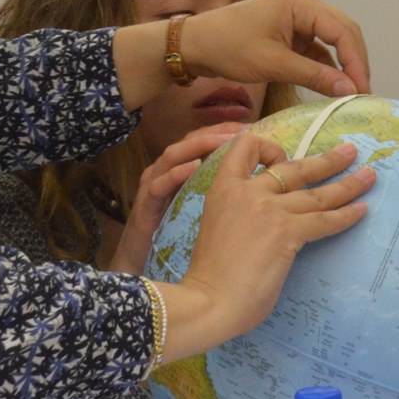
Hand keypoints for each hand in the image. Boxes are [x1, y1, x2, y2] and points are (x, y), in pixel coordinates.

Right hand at [104, 124, 244, 275]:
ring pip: (171, 156)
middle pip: (188, 142)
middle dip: (215, 133)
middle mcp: (163, 173)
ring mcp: (151, 188)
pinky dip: (174, 175)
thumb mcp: (200, 210)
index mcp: (179, 172)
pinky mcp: (144, 209)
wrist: (141, 270)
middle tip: (241, 131)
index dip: (225, 131)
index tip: (251, 127)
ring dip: (198, 146)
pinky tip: (192, 168)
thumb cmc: (174, 240)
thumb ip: (219, 192)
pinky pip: (157, 186)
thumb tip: (257, 181)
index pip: (202, 141)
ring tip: (222, 141)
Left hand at [114, 0, 369, 111]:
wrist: (194, 45)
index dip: (357, 61)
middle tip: (363, 92)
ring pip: (333, 40)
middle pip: (343, 31)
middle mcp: (303, 3)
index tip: (363, 89)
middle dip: (355, 62)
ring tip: (352, 92)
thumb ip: (314, 76)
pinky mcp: (290, 31)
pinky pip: (316, 48)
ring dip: (342, 65)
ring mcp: (297, 17)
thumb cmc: (228, 48)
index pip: (343, 30)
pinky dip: (325, 66)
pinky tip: (332, 86)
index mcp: (300, 2)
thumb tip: (349, 90)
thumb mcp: (273, 64)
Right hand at [164, 134, 373, 355]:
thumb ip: (240, 215)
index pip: (245, 146)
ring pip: (317, 192)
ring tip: (370, 175)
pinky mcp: (287, 232)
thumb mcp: (216, 227)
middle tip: (350, 152)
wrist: (208, 300)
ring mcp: (269, 209)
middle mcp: (248, 191)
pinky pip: (324, 219)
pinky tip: (362, 210)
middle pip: (295, 167)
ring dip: (348, 183)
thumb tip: (265, 223)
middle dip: (327, 159)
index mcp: (223, 188)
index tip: (283, 159)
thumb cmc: (208, 275)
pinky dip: (347, 215)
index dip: (268, 147)